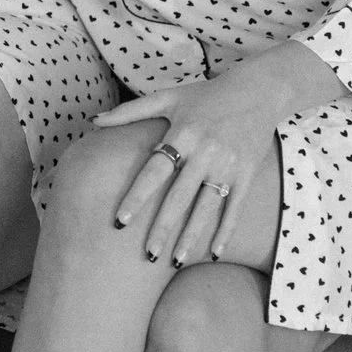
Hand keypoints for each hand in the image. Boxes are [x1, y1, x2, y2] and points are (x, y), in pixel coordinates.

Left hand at [96, 41, 347, 265]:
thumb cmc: (205, 95)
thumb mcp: (167, 97)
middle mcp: (205, 152)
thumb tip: (93, 121)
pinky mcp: (247, 174)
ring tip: (176, 261)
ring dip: (192, 236)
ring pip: (207, 208)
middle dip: (162, 228)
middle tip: (147, 255)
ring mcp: (228, 165)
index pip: (154, 171)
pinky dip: (225, 231)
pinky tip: (213, 253)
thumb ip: (130, 112)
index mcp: (182, 133)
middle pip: (179, 197)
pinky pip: (235, 208)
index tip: (120, 221)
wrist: (257, 91)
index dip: (137, 197)